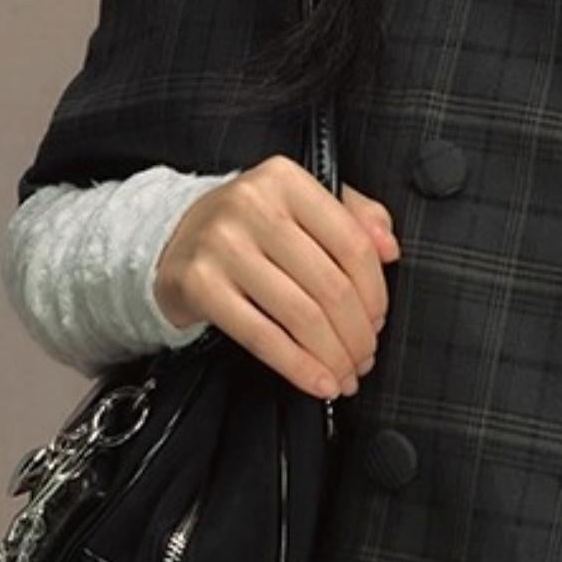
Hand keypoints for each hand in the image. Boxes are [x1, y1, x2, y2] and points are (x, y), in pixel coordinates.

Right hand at [154, 153, 400, 400]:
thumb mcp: (300, 203)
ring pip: (300, 315)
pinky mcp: (198, 284)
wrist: (171, 236)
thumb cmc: (250, 225)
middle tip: (364, 358)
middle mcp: (252, 205)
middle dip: (356, 334)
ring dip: (332, 356)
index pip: (352, 243)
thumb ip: (354, 216)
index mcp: (286, 179)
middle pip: (329, 285)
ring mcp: (222, 244)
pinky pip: (261, 336)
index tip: (378, 321)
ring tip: (345, 374)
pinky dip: (297, 367)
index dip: (375, 293)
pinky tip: (317, 383)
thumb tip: (390, 248)